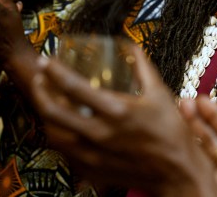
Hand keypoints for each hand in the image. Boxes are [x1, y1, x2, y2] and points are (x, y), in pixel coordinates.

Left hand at [30, 47, 216, 196]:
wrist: (176, 171)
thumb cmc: (171, 132)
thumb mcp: (160, 93)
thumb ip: (142, 67)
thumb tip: (130, 46)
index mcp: (117, 111)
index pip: (74, 87)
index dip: (55, 71)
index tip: (46, 60)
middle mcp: (100, 133)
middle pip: (54, 111)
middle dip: (40, 91)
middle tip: (39, 78)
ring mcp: (93, 154)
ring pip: (53, 134)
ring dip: (45, 114)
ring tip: (47, 100)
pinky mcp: (92, 169)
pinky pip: (64, 151)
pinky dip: (59, 135)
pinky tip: (62, 126)